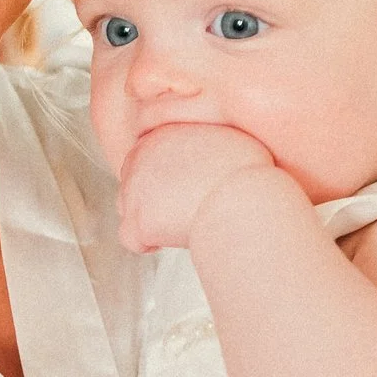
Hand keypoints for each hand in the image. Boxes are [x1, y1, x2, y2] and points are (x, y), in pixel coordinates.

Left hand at [115, 122, 279, 251]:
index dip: (167, 175)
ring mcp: (136, 187)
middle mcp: (143, 154)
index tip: (189, 189)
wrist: (246, 199)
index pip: (148, 153)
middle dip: (153, 195)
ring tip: (177, 225)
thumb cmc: (249, 174)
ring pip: (126, 205)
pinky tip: (165, 244)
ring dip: (148, 216)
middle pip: (133, 178)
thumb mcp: (230, 140)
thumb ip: (206, 142)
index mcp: (165, 132)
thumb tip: (208, 154)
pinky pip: (129, 237)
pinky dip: (146, 244)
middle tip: (183, 209)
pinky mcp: (138, 219)